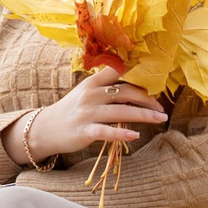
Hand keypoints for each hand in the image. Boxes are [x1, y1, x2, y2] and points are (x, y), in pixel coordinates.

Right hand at [4, 67, 163, 166]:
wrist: (46, 129)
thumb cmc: (73, 110)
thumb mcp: (87, 93)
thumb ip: (107, 88)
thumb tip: (137, 87)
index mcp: (93, 82)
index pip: (118, 71)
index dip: (138, 73)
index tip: (156, 77)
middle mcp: (91, 94)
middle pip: (126, 92)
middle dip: (147, 99)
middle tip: (161, 107)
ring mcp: (88, 113)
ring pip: (121, 111)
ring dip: (144, 115)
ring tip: (160, 118)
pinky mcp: (84, 131)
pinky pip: (107, 132)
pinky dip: (122, 134)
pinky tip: (136, 136)